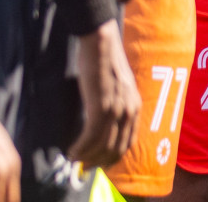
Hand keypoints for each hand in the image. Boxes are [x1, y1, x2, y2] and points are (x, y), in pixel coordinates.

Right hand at [68, 20, 139, 168]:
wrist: (101, 42)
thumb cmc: (104, 60)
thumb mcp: (117, 86)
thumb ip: (116, 103)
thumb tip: (103, 120)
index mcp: (135, 106)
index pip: (128, 142)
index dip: (113, 157)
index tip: (99, 163)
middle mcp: (130, 110)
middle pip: (116, 148)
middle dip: (99, 161)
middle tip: (84, 166)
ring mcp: (117, 109)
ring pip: (102, 145)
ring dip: (87, 156)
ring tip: (74, 158)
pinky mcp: (102, 106)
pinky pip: (91, 136)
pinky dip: (81, 147)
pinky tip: (71, 150)